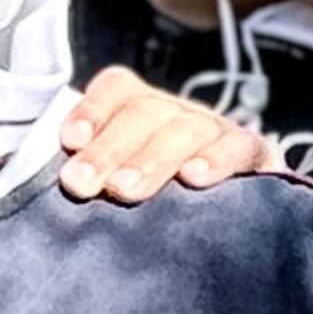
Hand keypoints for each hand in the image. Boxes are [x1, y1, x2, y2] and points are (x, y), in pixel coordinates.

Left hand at [57, 66, 280, 202]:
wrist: (234, 224)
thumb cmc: (158, 203)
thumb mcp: (120, 183)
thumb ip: (91, 177)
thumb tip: (58, 186)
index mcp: (141, 110)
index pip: (117, 89)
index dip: (92, 109)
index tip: (68, 142)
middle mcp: (177, 113)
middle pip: (143, 113)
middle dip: (108, 149)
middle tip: (80, 184)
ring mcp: (216, 131)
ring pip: (184, 130)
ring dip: (152, 158)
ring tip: (125, 189)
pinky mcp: (254, 154)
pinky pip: (238, 147)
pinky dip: (216, 160)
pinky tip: (193, 178)